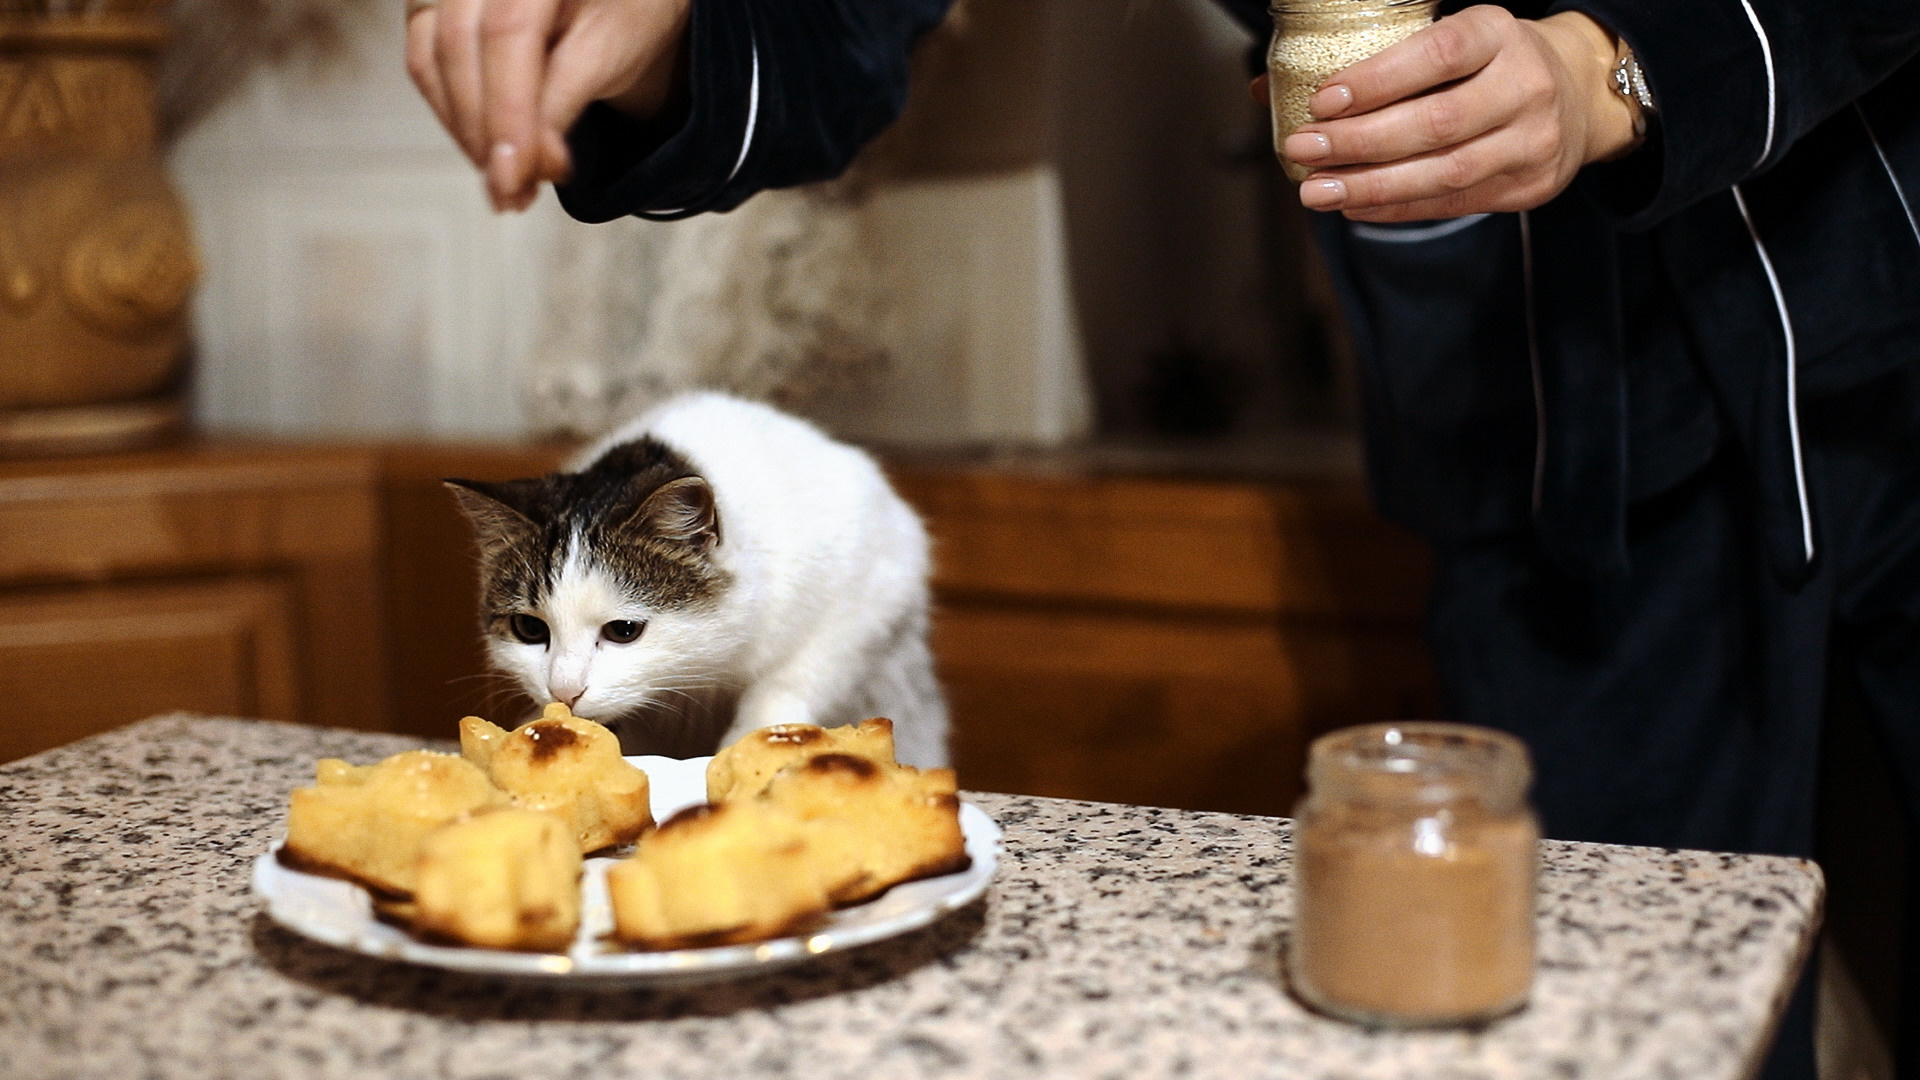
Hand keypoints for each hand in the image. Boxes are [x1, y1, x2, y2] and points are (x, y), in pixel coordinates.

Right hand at [406, 0, 691, 211]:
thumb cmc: (623, 14)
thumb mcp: (611, 52)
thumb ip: (564, 102)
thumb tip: (523, 166)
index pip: (508, 31)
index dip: (508, 112)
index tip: (516, 179)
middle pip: (460, 46)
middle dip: (485, 134)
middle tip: (517, 196)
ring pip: (431, 60)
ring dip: (466, 134)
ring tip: (510, 188)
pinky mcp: (430, 8)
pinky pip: (424, 65)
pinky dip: (454, 118)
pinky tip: (489, 156)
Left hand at [1263, 6, 1637, 221]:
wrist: (1578, 93)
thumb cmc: (1488, 63)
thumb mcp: (1447, 40)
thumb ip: (1370, 63)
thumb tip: (1263, 92)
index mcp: (1499, 32)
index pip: (1438, 54)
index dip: (1378, 80)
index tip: (1323, 100)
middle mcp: (1526, 83)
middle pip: (1438, 122)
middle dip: (1360, 142)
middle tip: (1304, 150)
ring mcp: (1534, 139)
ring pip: (1446, 172)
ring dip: (1372, 186)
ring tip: (1318, 190)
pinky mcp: (1530, 186)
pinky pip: (1454, 202)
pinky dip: (1397, 208)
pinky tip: (1355, 207)